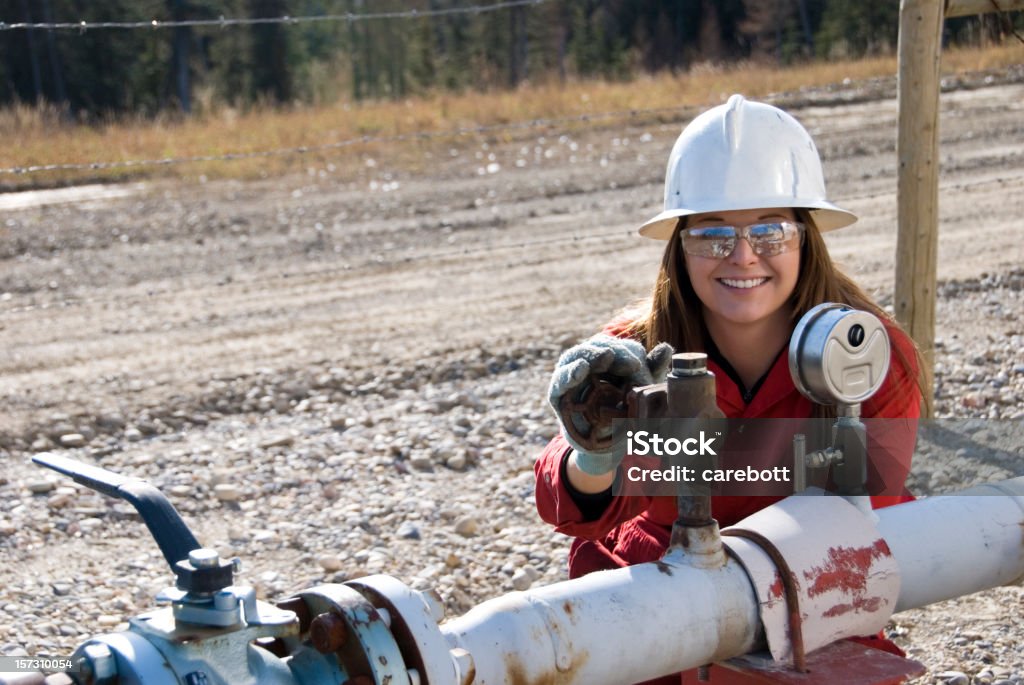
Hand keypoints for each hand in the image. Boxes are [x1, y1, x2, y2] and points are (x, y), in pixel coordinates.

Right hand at [548, 334, 673, 474]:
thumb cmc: (625, 415)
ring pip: (577, 356)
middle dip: (616, 353)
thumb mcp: (642, 394)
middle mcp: (588, 364)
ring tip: (605, 356)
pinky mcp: (558, 394)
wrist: (605, 448)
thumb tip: (667, 349)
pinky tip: (580, 370)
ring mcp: (571, 377)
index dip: (628, 353)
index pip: (618, 347)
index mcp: (608, 360)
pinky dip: (569, 373)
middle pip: (599, 347)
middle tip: (631, 364)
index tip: (639, 366)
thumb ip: (652, 371)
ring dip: (591, 355)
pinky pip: (560, 381)